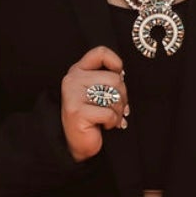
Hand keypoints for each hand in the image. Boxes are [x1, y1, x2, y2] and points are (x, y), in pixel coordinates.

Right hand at [61, 45, 129, 161]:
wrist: (78, 143)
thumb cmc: (91, 117)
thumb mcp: (97, 91)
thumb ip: (106, 78)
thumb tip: (122, 74)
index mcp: (78, 71)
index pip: (100, 53)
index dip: (116, 63)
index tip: (119, 76)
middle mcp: (73, 80)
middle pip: (114, 78)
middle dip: (122, 97)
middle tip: (117, 108)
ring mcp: (73, 95)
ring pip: (113, 96)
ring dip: (118, 111)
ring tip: (110, 118)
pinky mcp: (77, 112)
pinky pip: (108, 113)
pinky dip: (113, 122)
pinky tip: (105, 126)